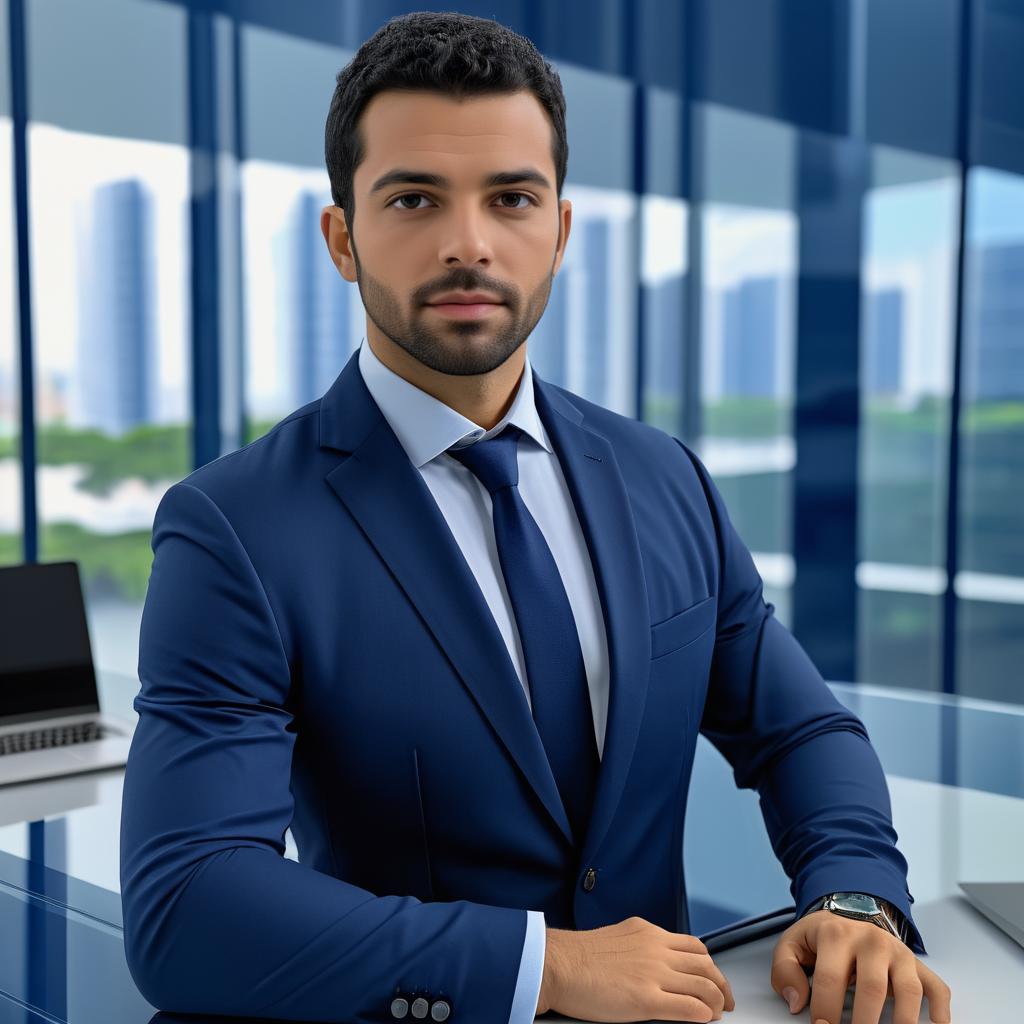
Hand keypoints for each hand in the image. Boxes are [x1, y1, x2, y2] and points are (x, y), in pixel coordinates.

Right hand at [536, 915, 734, 1021]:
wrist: (557, 964)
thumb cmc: (578, 956)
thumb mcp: (617, 938)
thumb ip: (641, 947)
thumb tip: (653, 963)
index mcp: (648, 932)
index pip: (693, 946)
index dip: (709, 964)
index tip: (713, 977)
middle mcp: (656, 949)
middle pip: (705, 964)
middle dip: (721, 984)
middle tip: (725, 999)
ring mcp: (653, 973)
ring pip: (703, 985)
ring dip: (716, 1002)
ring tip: (718, 1013)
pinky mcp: (646, 1000)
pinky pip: (687, 1007)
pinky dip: (702, 1014)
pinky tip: (704, 1020)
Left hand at [771, 910, 951, 1023]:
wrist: (849, 911)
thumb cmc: (821, 937)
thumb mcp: (793, 943)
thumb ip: (785, 970)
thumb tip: (796, 1002)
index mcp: (837, 935)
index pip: (831, 978)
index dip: (825, 1010)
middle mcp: (872, 941)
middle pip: (872, 988)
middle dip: (863, 1023)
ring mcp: (899, 953)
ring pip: (909, 991)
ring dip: (902, 1023)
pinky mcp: (917, 965)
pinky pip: (937, 988)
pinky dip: (940, 1012)